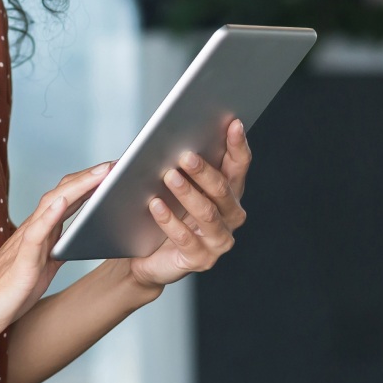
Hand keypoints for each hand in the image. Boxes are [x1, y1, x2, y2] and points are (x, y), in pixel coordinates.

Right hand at [0, 161, 113, 348]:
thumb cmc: (6, 295)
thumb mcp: (41, 269)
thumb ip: (56, 249)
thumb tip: (81, 238)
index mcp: (40, 233)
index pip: (66, 199)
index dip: (90, 183)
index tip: (114, 171)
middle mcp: (32, 231)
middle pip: (62, 194)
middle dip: (90, 177)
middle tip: (116, 163)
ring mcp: (24, 243)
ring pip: (51, 205)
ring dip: (77, 187)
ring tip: (101, 173)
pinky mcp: (20, 262)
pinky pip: (35, 235)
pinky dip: (49, 215)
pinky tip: (62, 202)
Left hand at [127, 117, 250, 291]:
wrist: (143, 255)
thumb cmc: (158, 211)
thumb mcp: (164, 183)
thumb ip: (170, 163)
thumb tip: (165, 137)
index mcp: (227, 191)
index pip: (238, 165)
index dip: (238, 144)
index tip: (233, 123)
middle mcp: (229, 215)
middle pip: (222, 189)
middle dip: (204, 170)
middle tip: (184, 155)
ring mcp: (218, 240)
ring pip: (207, 213)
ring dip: (187, 193)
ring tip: (168, 177)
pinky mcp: (201, 259)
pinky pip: (186, 239)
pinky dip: (170, 221)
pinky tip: (155, 206)